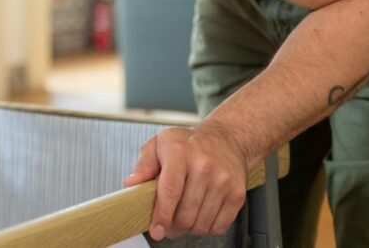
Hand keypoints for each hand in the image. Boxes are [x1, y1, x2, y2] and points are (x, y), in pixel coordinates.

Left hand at [123, 123, 248, 239]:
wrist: (226, 138)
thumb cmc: (188, 142)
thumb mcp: (159, 143)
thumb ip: (144, 164)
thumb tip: (131, 184)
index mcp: (180, 153)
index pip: (170, 191)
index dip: (161, 215)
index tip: (156, 230)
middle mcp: (204, 166)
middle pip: (185, 213)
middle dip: (172, 226)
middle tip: (166, 226)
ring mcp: (223, 181)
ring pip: (201, 223)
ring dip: (188, 229)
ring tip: (181, 220)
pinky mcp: (237, 194)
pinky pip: (219, 226)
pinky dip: (206, 229)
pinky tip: (199, 218)